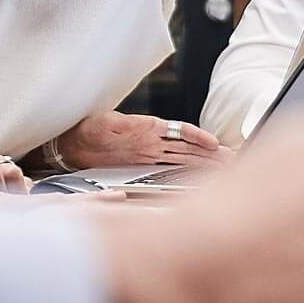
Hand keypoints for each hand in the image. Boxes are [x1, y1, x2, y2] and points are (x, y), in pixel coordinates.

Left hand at [58, 112, 225, 169]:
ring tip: (225, 167)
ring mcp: (148, 154)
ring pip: (183, 158)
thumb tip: (138, 125)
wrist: (70, 146)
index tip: (215, 144)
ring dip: (204, 163)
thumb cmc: (85, 131)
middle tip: (233, 159)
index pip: (180, 132)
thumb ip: (119, 125)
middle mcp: (152, 141)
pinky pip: (169, 168)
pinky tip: (198, 178)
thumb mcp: (101, 124)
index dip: (198, 137)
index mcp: (148, 128)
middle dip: (210, 153)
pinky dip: (185, 172)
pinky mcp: (141, 165)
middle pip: (188, 147)